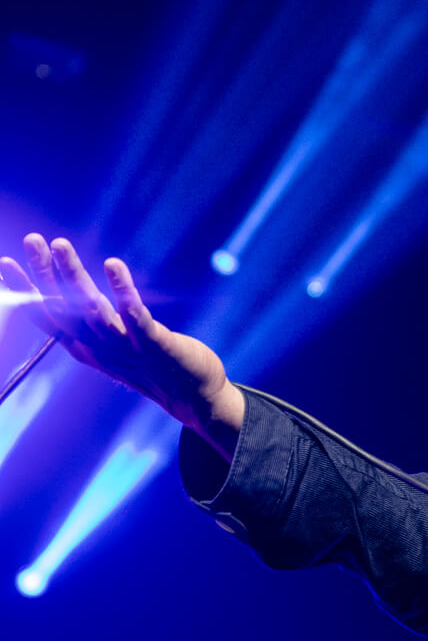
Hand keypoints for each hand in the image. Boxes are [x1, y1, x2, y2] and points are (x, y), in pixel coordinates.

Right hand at [0, 234, 243, 458]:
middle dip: (44, 273)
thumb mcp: (114, 348)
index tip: (4, 262)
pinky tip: (113, 266)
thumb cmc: (155, 369)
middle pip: (63, 309)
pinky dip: (123, 291)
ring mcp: (126, 348)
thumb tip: (70, 299)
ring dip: (74, 275)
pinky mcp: (156, 346)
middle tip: (33, 239)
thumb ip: (92, 326)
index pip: (47, 318)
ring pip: (92, 309)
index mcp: (86, 348)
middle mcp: (99, 348)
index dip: (25, 292)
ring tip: (60, 245)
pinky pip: (136, 317)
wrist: (195, 401)